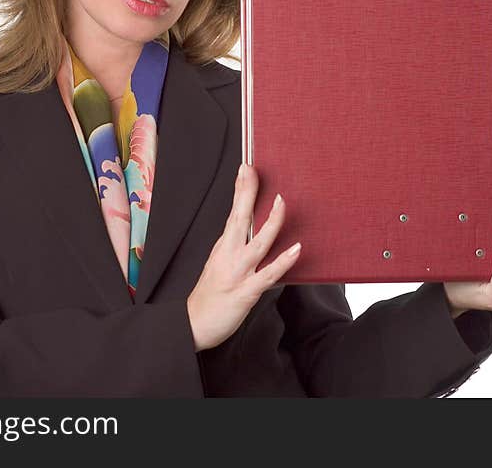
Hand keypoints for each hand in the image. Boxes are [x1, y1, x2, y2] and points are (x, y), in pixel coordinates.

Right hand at [186, 163, 300, 350]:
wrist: (194, 325)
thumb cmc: (209, 295)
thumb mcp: (219, 263)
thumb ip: (235, 245)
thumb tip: (253, 227)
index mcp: (223, 246)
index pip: (233, 212)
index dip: (240, 189)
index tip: (246, 167)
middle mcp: (229, 255)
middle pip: (239, 218)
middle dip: (247, 193)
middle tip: (253, 169)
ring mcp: (238, 273)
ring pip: (258, 243)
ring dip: (271, 222)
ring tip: (282, 202)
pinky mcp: (246, 292)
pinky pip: (269, 274)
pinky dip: (283, 261)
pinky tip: (297, 249)